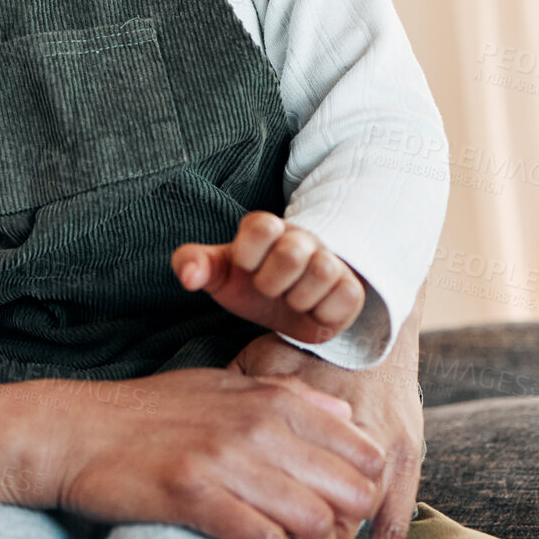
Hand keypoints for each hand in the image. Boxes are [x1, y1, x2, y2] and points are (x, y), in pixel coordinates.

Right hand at [47, 367, 385, 538]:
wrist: (75, 432)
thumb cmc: (147, 411)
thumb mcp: (219, 385)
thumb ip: (284, 396)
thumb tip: (344, 415)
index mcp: (266, 397)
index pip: (359, 448)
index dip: (362, 484)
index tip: (341, 502)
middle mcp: (254, 424)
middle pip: (348, 489)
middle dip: (349, 523)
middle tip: (327, 538)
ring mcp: (225, 459)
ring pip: (315, 520)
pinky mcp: (194, 495)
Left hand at [173, 211, 365, 344]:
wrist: (285, 304)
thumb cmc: (248, 282)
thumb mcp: (218, 274)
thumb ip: (193, 264)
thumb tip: (187, 277)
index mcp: (266, 229)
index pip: (261, 225)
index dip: (248, 255)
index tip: (245, 269)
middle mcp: (301, 238)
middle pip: (292, 252)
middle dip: (271, 282)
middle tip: (267, 290)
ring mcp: (329, 260)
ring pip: (322, 271)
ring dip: (298, 298)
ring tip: (289, 300)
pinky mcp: (350, 288)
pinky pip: (346, 296)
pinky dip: (324, 313)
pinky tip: (311, 311)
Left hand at [229, 309, 424, 538]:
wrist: (373, 322)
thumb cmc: (308, 344)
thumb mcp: (264, 360)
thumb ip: (238, 389)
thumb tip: (191, 414)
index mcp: (308, 411)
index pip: (280, 475)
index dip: (259, 505)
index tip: (234, 525)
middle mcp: (348, 429)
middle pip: (319, 501)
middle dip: (298, 535)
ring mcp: (386, 446)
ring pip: (354, 517)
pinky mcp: (409, 458)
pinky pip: (395, 523)